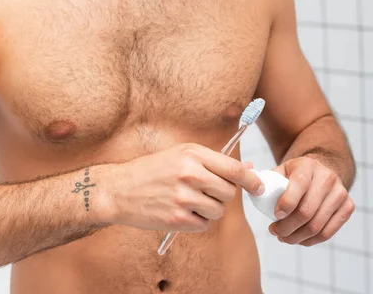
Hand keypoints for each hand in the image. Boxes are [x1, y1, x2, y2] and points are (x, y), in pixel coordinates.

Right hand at [101, 142, 263, 232]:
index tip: (258, 185)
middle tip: (206, 190)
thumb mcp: (181, 154)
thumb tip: (247, 170)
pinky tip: (181, 211)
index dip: (251, 180)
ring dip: (210, 208)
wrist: (120, 189)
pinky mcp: (177, 220)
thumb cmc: (152, 169)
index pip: (233, 169)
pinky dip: (197, 221)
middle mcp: (190, 174)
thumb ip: (213, 161)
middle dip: (222, 194)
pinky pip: (204, 224)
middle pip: (228, 192)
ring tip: (190, 200)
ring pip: (218, 210)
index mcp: (192, 155)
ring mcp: (183, 198)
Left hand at [268, 156, 354, 246]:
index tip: (274, 216)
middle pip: (306, 211)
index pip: (299, 186)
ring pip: (317, 226)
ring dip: (296, 237)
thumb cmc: (297, 173)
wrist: (323, 170)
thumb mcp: (283, 169)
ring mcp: (340, 193)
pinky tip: (298, 239)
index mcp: (308, 166)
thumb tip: (251, 187)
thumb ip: (267, 179)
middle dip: (287, 227)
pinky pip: (328, 232)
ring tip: (283, 237)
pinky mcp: (347, 207)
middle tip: (274, 231)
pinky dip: (310, 241)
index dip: (285, 204)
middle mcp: (327, 178)